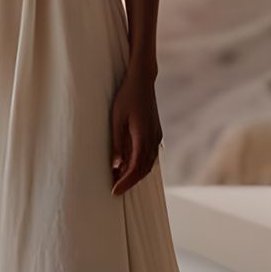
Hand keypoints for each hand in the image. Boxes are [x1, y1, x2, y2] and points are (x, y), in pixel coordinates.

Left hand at [110, 70, 161, 195]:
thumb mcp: (117, 119)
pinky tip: (129, 166)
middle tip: (115, 190)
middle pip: (143, 169)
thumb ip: (118, 143)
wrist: (142, 80)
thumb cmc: (126, 97)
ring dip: (135, 174)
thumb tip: (116, 166)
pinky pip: (150, 155)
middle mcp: (153, 138)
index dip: (125, 181)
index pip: (135, 167)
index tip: (114, 191)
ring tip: (120, 180)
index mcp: (143, 136)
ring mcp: (156, 135)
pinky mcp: (155, 132)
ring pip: (148, 163)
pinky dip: (141, 165)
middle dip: (130, 182)